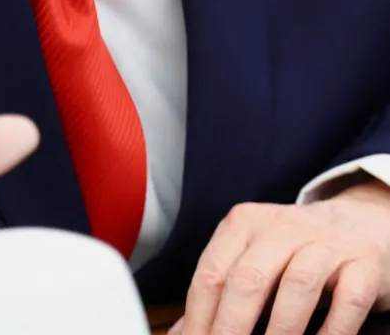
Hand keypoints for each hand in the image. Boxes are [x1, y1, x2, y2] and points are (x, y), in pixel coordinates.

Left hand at [174, 186, 389, 334]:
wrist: (356, 223)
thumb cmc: (293, 251)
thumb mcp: (252, 260)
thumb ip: (220, 294)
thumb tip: (182, 334)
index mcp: (244, 223)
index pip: (212, 273)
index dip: (199, 319)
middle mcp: (282, 226)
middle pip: (248, 279)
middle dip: (231, 328)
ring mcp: (326, 242)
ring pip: (297, 285)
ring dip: (280, 331)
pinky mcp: (364, 262)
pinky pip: (348, 298)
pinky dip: (333, 331)